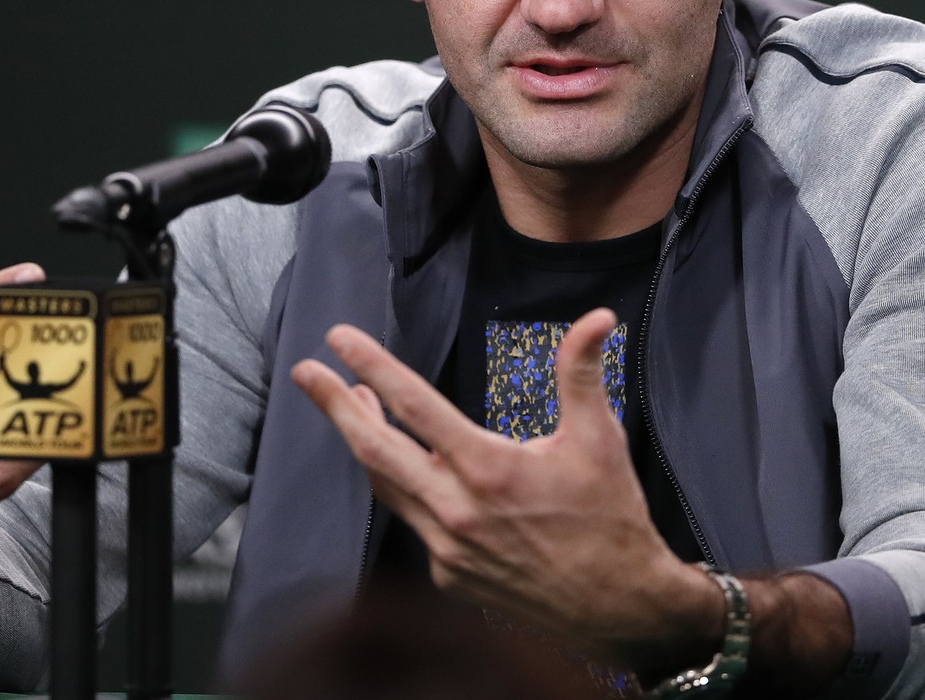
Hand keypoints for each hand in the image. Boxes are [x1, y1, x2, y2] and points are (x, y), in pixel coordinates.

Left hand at [292, 308, 722, 669]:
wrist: (619, 606)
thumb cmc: (610, 519)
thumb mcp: (600, 439)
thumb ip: (582, 373)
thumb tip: (597, 318)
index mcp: (489, 468)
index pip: (415, 406)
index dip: (373, 367)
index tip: (340, 340)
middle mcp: (457, 510)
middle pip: (374, 448)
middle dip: (334, 405)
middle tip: (305, 371)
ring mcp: (447, 548)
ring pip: (386, 485)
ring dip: (364, 442)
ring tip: (352, 406)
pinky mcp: (448, 575)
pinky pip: (411, 521)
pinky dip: (401, 486)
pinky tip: (405, 465)